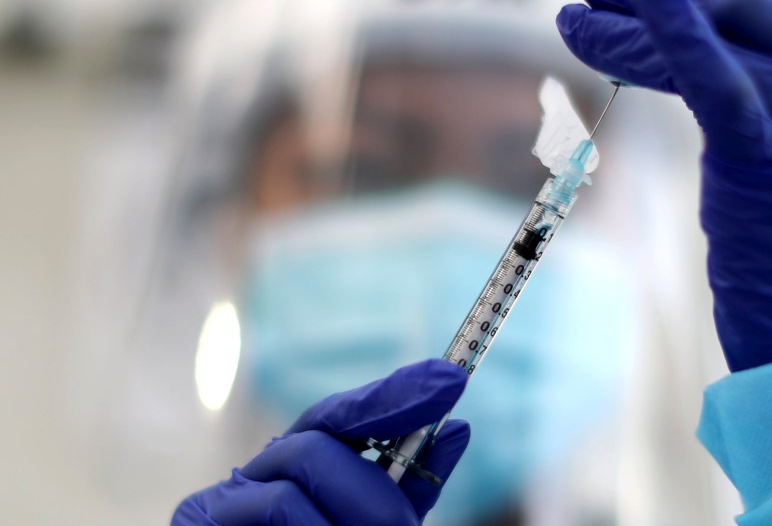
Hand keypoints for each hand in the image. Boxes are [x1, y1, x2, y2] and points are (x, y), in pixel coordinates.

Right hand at [172, 359, 469, 524]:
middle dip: (372, 493)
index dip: (395, 395)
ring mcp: (219, 501)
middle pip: (318, 444)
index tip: (451, 379)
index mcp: (301, 471)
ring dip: (346, 520)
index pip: (343, 414)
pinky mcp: (193, 521)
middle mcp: (257, 474)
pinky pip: (276, 509)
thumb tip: (458, 428)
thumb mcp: (369, 525)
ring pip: (295, 481)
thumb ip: (407, 485)